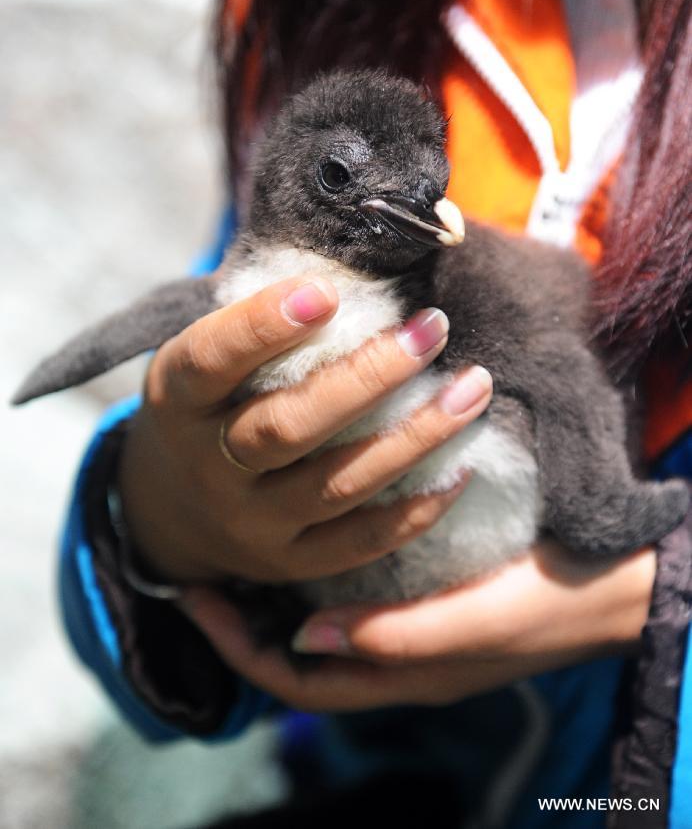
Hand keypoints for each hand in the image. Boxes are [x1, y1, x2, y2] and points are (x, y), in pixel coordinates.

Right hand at [118, 273, 491, 583]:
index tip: (329, 288)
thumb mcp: (207, 359)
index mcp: (179, 402)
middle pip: (288, 427)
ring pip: (338, 483)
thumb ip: (258, 322)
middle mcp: (210, 467)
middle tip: (432, 327)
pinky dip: (416, 509)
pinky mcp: (291, 561)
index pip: (211, 361)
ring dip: (415, 436)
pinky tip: (463, 468)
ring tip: (474, 388)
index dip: (262, 326)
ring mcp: (251, 523)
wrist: (173, 508)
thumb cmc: (210, 406)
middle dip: (368, 377)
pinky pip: (360, 541)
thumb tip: (354, 261)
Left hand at [179, 542, 655, 711]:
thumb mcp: (471, 626)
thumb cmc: (544, 607)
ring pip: (322, 618)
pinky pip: (357, 591)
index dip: (234, 643)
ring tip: (243, 542)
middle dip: (246, 616)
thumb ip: (393, 637)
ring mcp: (409, 626)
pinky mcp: (429, 595)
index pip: (290, 677)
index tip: (188, 593)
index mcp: (394, 675)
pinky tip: (314, 526)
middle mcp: (392, 655)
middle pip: (296, 650)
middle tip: (203, 561)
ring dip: (282, 590)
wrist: (612, 586)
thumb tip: (305, 633)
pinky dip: (325, 566)